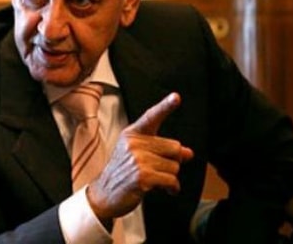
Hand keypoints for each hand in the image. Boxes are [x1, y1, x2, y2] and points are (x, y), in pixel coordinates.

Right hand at [86, 92, 193, 221]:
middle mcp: (134, 144)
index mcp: (132, 134)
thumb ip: (162, 150)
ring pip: (174, 166)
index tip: (176, 97)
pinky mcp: (142, 177)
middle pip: (174, 147)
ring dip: (171, 177)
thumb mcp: (138, 155)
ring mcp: (137, 160)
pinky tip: (165, 190)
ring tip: (158, 181)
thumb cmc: (123, 173)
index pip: (151, 117)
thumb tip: (188, 153)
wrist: (104, 194)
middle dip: (173, 161)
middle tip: (161, 169)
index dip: (165, 106)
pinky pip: (171, 180)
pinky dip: (172, 187)